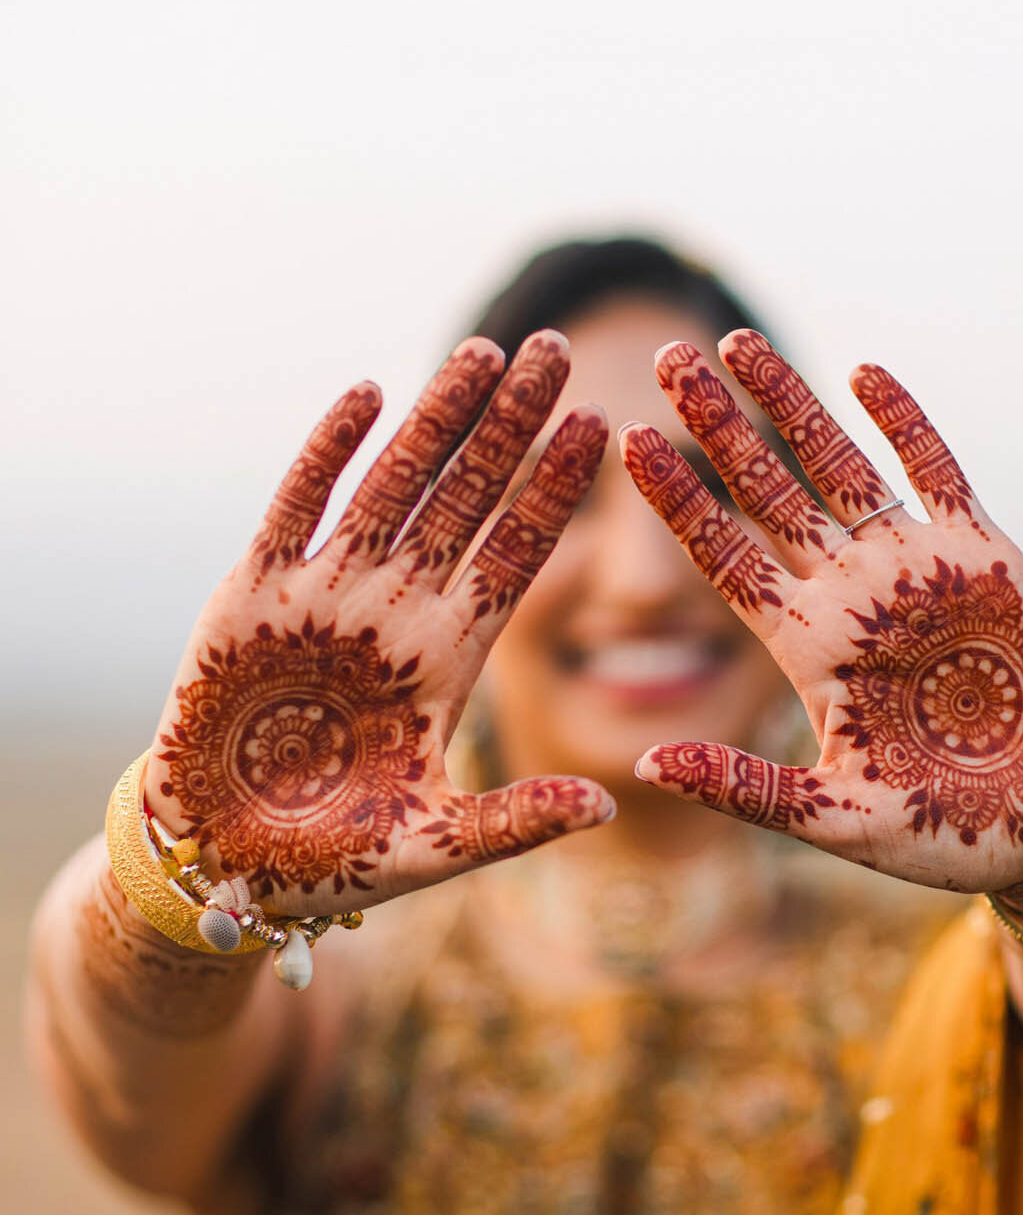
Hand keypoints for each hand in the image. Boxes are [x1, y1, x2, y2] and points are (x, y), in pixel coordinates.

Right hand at [146, 333, 612, 914]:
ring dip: (437, 419)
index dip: (556, 491)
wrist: (222, 864)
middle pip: (468, 499)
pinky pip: (297, 506)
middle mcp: (397, 613)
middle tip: (559, 348)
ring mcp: (327, 595)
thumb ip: (515, 822)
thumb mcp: (435, 846)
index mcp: (448, 661)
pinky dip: (328, 452)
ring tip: (485, 353)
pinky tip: (368, 394)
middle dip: (512, 426)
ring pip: (394, 485)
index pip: (518, 555)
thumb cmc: (332, 865)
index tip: (604, 424)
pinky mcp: (254, 593)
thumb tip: (607, 808)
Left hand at [620, 332, 1022, 896]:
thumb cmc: (948, 837)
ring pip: (841, 466)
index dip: (679, 501)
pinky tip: (863, 372)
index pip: (726, 559)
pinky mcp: (987, 558)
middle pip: (769, 494)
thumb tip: (646, 767)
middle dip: (719, 427)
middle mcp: (853, 597)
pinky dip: (905, 422)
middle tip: (666, 357)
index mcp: (809, 651)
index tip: (627, 442)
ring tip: (738, 345)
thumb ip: (747, 790)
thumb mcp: (837, 820)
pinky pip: (940, 473)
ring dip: (792, 404)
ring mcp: (917, 570)